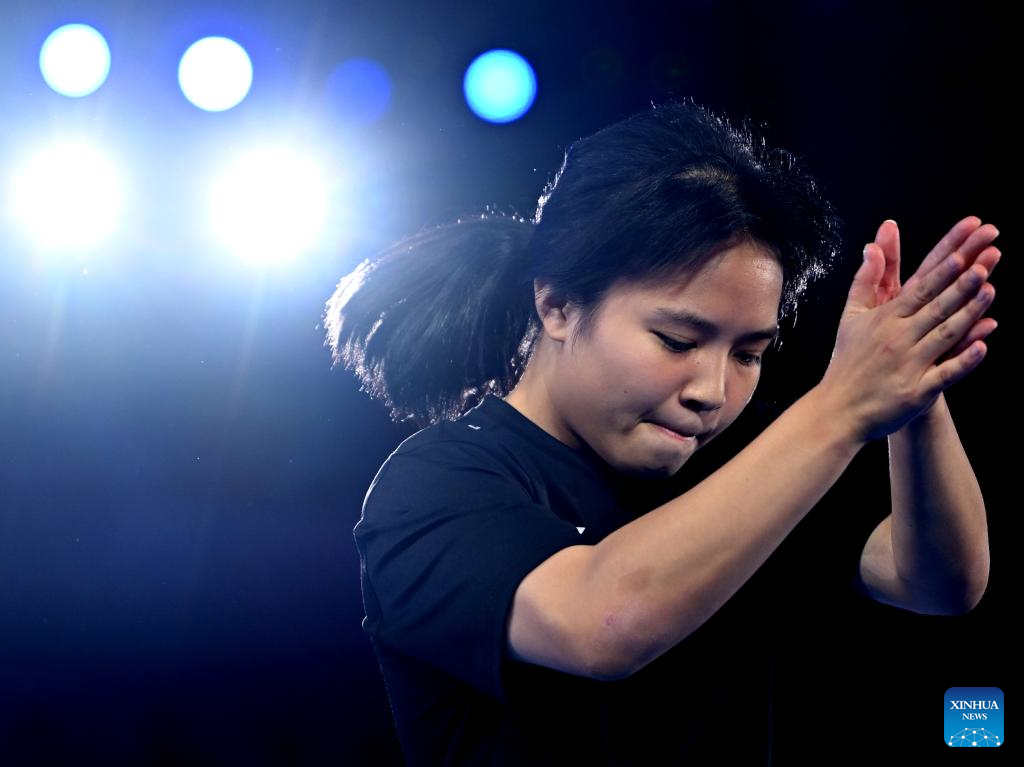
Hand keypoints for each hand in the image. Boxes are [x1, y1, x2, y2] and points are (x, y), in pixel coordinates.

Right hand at [818, 216, 1000, 442]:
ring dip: (969, 313)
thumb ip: (864, 281)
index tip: (961, 253)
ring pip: (945, 335)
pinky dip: (964, 359)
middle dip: (961, 284)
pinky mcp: (917, 392)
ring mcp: (909, 366)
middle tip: (985, 262)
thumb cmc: (848, 361)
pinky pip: (946, 373)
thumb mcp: (851, 318)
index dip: (941, 272)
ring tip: (991, 291)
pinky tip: (983, 344)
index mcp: (883, 320)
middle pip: (935, 308)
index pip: (918, 290)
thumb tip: (871, 247)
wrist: (838, 409)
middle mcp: (896, 340)